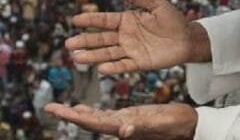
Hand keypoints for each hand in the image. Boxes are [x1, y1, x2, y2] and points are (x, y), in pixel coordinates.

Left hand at [45, 103, 196, 139]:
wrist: (190, 127)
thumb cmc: (178, 125)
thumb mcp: (160, 123)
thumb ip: (142, 127)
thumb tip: (122, 131)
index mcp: (124, 126)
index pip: (92, 122)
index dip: (72, 116)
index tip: (54, 109)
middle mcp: (120, 126)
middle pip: (89, 121)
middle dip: (68, 114)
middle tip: (49, 107)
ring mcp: (124, 122)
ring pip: (94, 118)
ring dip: (77, 113)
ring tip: (61, 108)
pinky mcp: (131, 117)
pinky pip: (105, 115)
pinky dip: (92, 111)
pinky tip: (85, 108)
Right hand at [65, 0, 205, 73]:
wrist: (188, 38)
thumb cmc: (173, 19)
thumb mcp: (156, 4)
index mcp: (127, 20)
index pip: (104, 20)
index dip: (90, 20)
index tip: (74, 20)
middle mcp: (125, 36)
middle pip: (101, 39)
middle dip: (85, 41)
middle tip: (69, 44)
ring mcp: (131, 50)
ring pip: (108, 53)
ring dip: (93, 56)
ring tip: (77, 58)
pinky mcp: (140, 62)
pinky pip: (124, 65)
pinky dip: (114, 67)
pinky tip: (102, 68)